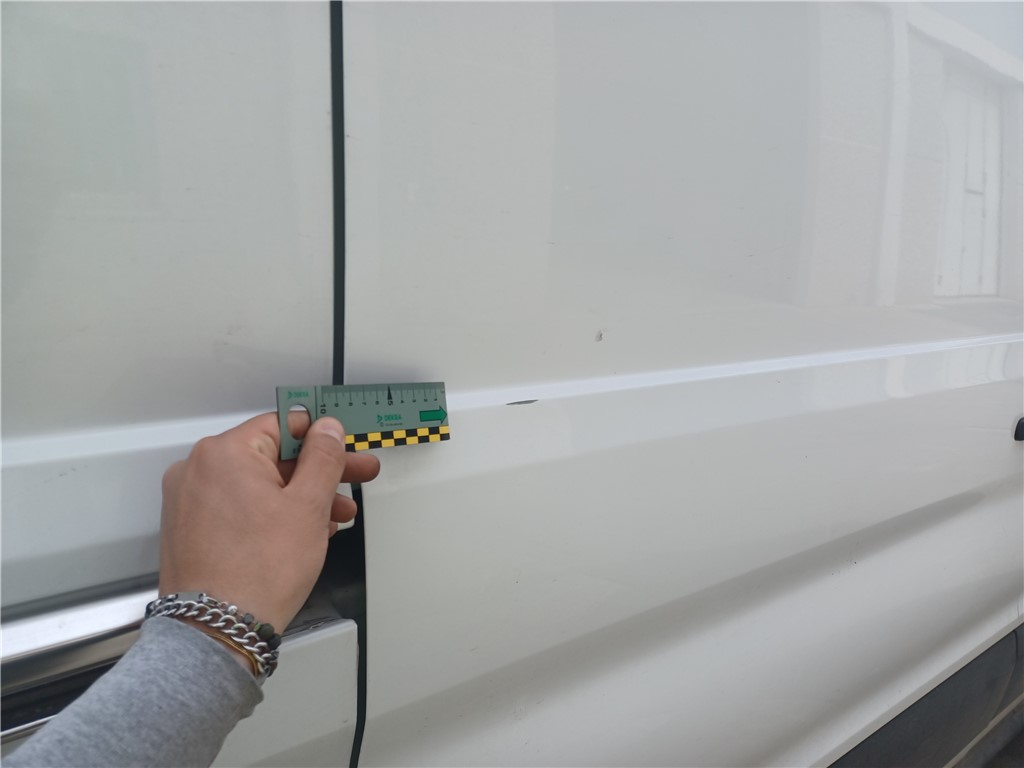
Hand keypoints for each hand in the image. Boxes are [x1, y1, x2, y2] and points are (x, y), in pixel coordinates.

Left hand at [158, 412, 379, 631]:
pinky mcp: (190, 528)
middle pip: (272, 456)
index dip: (322, 437)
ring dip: (300, 496)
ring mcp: (190, 500)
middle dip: (319, 472)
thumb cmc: (259, 571)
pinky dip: (271, 513)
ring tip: (335, 519)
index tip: (348, 449)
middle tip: (357, 478)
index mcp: (224, 452)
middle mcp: (198, 469)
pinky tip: (302, 532)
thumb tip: (327, 428)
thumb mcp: (308, 506)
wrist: (216, 631)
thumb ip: (323, 457)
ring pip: (258, 484)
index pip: (282, 425)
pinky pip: (239, 506)